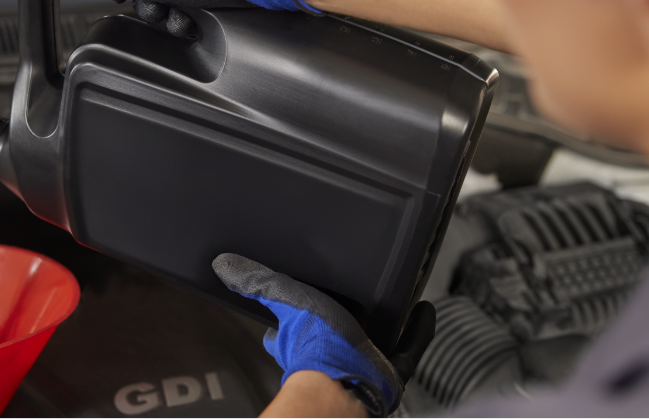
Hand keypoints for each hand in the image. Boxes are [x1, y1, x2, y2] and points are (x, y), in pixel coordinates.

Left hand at [212, 253, 434, 417]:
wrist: (351, 382)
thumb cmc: (317, 350)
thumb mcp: (288, 302)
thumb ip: (260, 284)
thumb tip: (224, 265)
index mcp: (301, 341)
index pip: (288, 328)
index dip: (290, 314)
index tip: (298, 294)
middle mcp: (329, 353)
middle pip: (332, 333)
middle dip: (340, 318)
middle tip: (353, 296)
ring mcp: (360, 362)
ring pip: (369, 342)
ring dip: (378, 325)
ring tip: (391, 301)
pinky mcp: (391, 369)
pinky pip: (408, 348)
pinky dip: (418, 330)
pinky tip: (425, 311)